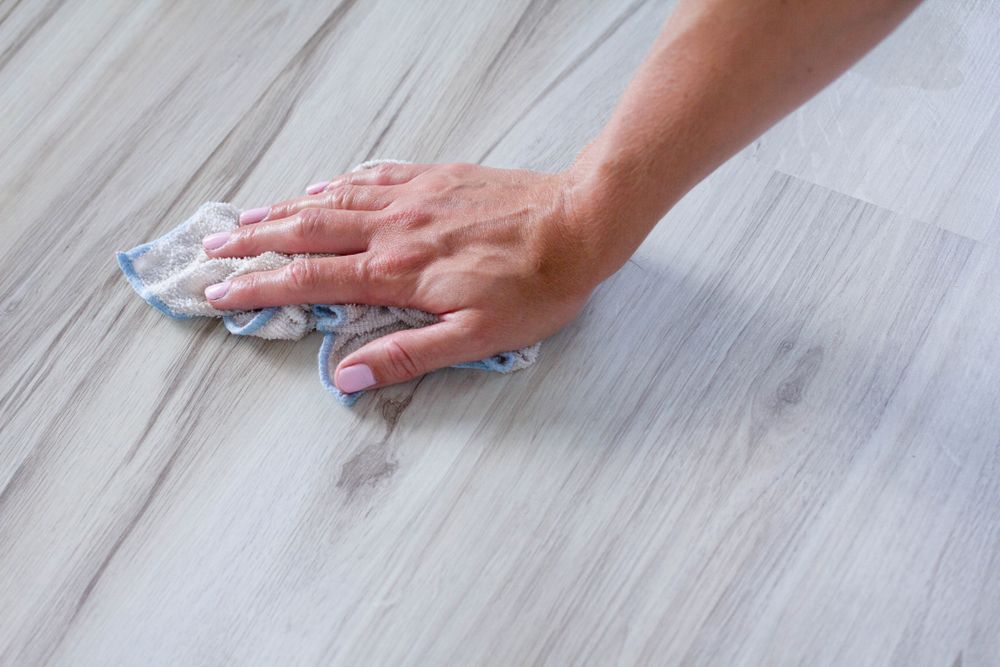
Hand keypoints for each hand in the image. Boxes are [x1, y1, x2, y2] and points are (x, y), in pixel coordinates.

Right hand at [201, 161, 612, 394]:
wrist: (580, 221)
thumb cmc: (537, 285)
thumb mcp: (477, 338)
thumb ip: (407, 355)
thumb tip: (346, 376)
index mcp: (398, 271)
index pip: (311, 280)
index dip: (260, 288)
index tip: (219, 293)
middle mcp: (395, 228)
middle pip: (307, 231)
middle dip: (254, 242)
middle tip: (212, 249)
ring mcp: (414, 197)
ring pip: (333, 200)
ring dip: (284, 209)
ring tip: (246, 217)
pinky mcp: (436, 178)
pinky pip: (374, 175)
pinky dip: (338, 182)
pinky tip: (323, 184)